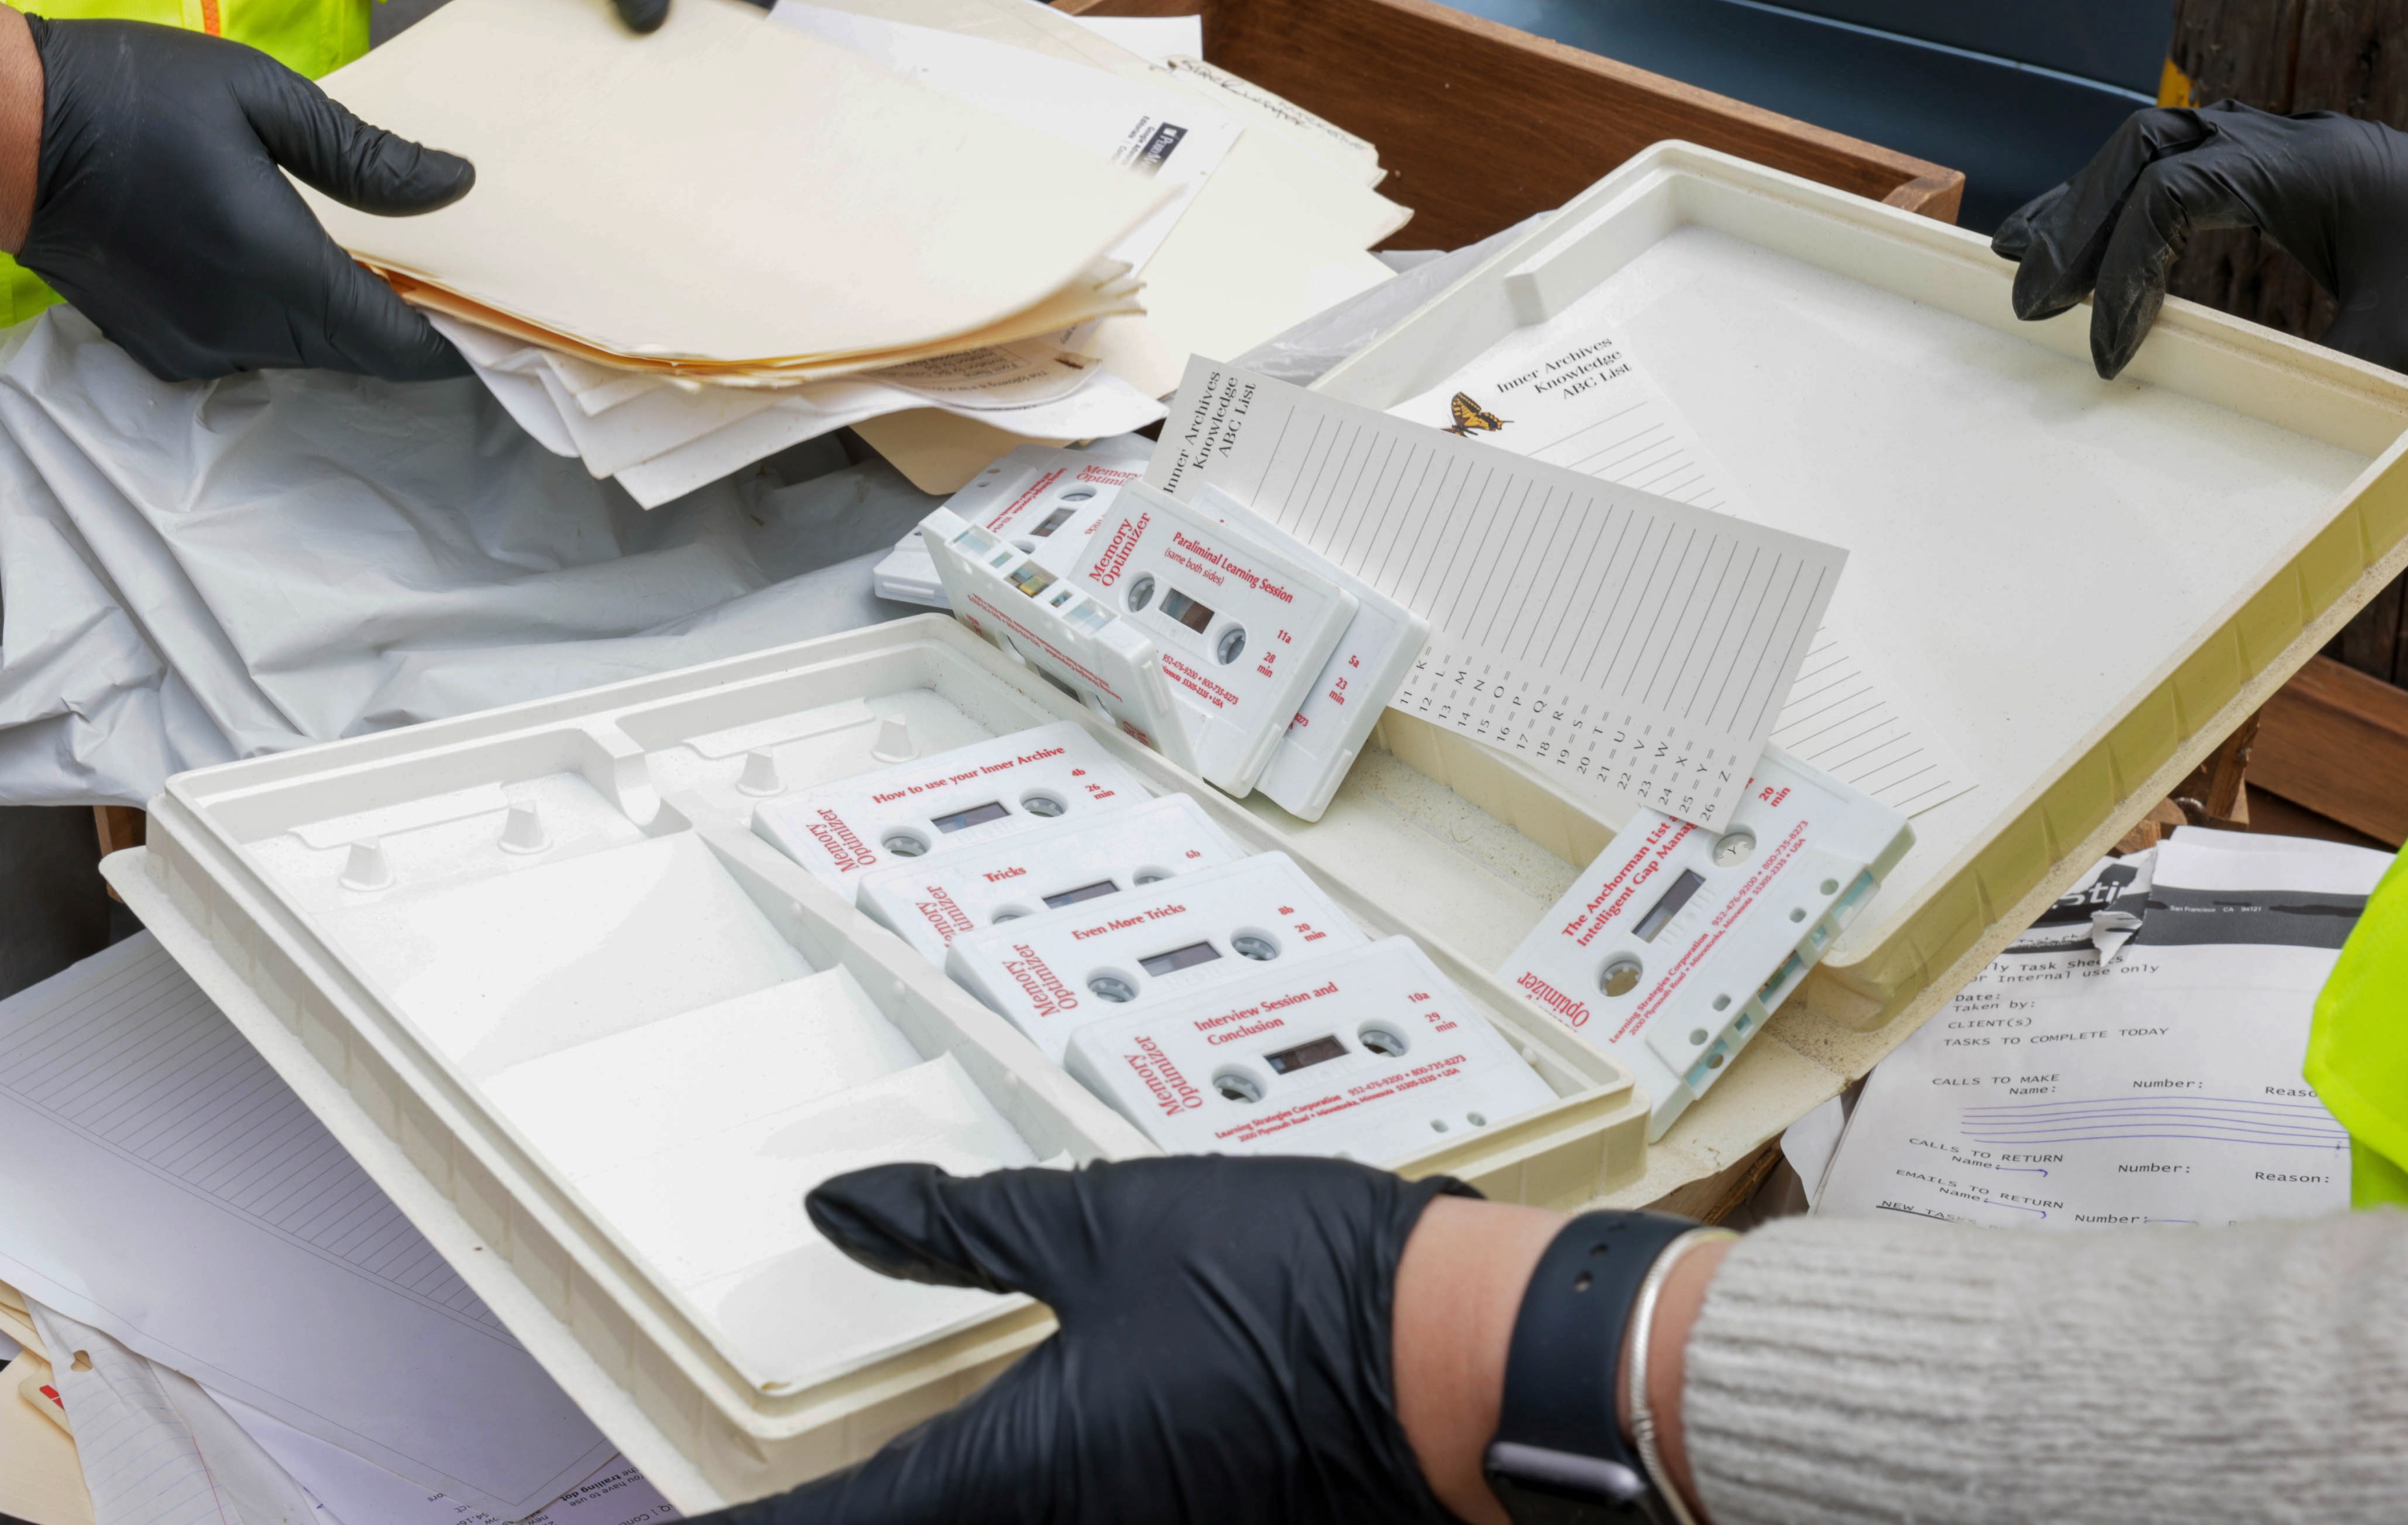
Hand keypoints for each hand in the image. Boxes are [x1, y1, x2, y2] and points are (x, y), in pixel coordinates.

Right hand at [8, 15, 473, 381]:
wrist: (0, 127)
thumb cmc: (131, 94)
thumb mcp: (265, 99)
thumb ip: (367, 156)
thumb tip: (457, 186)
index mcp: (278, 270)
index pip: (401, 343)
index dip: (459, 344)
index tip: (501, 326)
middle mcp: (242, 327)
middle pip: (362, 356)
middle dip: (412, 331)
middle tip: (454, 289)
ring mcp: (197, 345)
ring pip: (310, 357)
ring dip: (349, 324)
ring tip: (385, 272)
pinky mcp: (162, 346)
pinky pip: (254, 351)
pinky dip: (290, 322)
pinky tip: (296, 270)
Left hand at [708, 1157, 1471, 1524]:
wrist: (1461, 1359)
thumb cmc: (1297, 1287)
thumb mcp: (1106, 1224)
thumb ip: (962, 1229)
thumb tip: (846, 1211)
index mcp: (1016, 1475)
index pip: (832, 1524)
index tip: (649, 1521)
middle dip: (840, 1507)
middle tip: (760, 1490)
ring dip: (924, 1497)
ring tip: (889, 1459)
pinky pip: (1068, 1524)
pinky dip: (1003, 1500)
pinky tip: (1001, 1465)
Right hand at [1992, 103, 2407, 382]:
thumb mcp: (2403, 342)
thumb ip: (2315, 373)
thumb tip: (2239, 427)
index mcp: (2302, 167)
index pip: (2168, 198)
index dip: (2120, 273)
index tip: (2105, 353)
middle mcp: (2284, 142)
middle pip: (2137, 150)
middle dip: (2073, 221)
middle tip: (2029, 294)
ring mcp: (2285, 148)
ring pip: (2153, 147)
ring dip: (2087, 200)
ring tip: (2021, 255)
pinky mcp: (2290, 170)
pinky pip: (2186, 165)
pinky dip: (2129, 202)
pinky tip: (2095, 244)